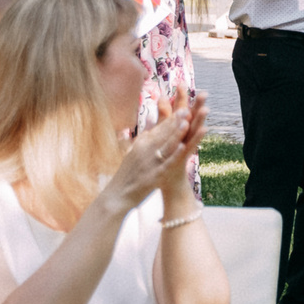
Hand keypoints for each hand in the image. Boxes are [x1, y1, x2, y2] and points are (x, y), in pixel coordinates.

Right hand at [98, 93, 205, 215]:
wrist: (116, 196)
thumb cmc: (127, 174)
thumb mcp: (133, 151)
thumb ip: (143, 136)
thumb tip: (149, 119)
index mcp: (141, 144)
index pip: (158, 129)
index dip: (171, 119)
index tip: (182, 107)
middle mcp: (144, 150)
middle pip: (163, 134)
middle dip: (175, 121)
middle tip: (187, 109)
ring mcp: (149, 162)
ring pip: (165, 145)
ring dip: (176, 133)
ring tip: (187, 122)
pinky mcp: (153, 175)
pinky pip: (165, 163)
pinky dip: (173, 154)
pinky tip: (183, 147)